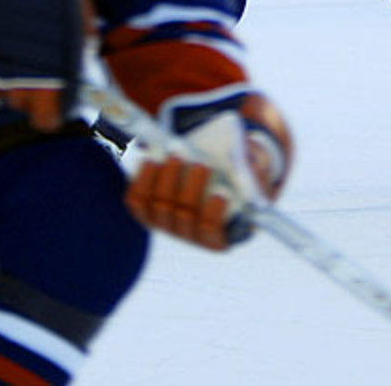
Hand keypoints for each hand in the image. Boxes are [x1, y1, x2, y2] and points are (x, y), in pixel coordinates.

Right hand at [0, 0, 97, 130]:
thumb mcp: (79, 17)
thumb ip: (79, 45)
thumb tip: (82, 62)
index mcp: (53, 69)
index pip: (45, 116)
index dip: (49, 119)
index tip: (53, 116)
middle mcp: (21, 71)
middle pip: (21, 106)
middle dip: (31, 100)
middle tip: (40, 84)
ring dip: (9, 84)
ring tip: (20, 64)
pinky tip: (1, 50)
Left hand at [126, 94, 291, 250]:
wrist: (215, 154)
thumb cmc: (239, 164)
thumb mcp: (253, 168)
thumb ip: (254, 178)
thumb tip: (254, 192)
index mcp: (221, 233)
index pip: (212, 235)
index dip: (213, 217)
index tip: (221, 194)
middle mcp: (191, 234)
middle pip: (184, 217)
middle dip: (190, 188)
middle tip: (199, 162)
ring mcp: (167, 223)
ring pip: (159, 207)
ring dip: (166, 179)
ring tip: (176, 155)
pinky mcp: (147, 209)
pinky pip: (137, 201)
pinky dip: (142, 181)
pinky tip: (151, 161)